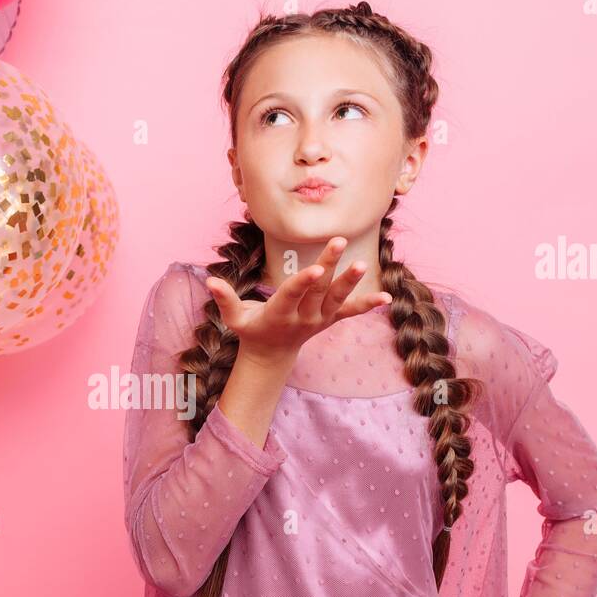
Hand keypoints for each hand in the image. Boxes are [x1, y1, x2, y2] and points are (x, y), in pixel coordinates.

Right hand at [203, 236, 391, 360]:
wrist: (272, 355)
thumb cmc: (251, 330)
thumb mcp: (234, 318)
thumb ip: (225, 299)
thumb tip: (210, 280)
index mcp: (279, 314)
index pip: (292, 295)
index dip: (303, 282)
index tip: (314, 268)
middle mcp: (302, 317)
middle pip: (317, 289)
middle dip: (329, 265)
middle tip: (339, 241)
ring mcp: (319, 320)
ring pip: (336, 298)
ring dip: (350, 282)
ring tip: (362, 265)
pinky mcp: (330, 320)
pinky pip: (351, 312)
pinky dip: (367, 305)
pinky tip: (386, 297)